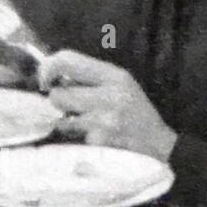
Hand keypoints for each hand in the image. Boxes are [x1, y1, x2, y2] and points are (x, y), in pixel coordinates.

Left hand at [41, 49, 177, 161]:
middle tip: (69, 108)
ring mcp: (105, 121)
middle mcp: (110, 96)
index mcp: (114, 76)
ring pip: (62, 120)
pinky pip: (73, 139)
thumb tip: (52, 75)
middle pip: (58, 94)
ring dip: (66, 123)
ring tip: (85, 124)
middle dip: (59, 102)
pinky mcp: (101, 143)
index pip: (67, 60)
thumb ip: (90, 77)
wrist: (161, 145)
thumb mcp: (120, 85)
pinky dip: (77, 140)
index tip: (45, 81)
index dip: (47, 69)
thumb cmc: (135, 112)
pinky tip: (93, 138)